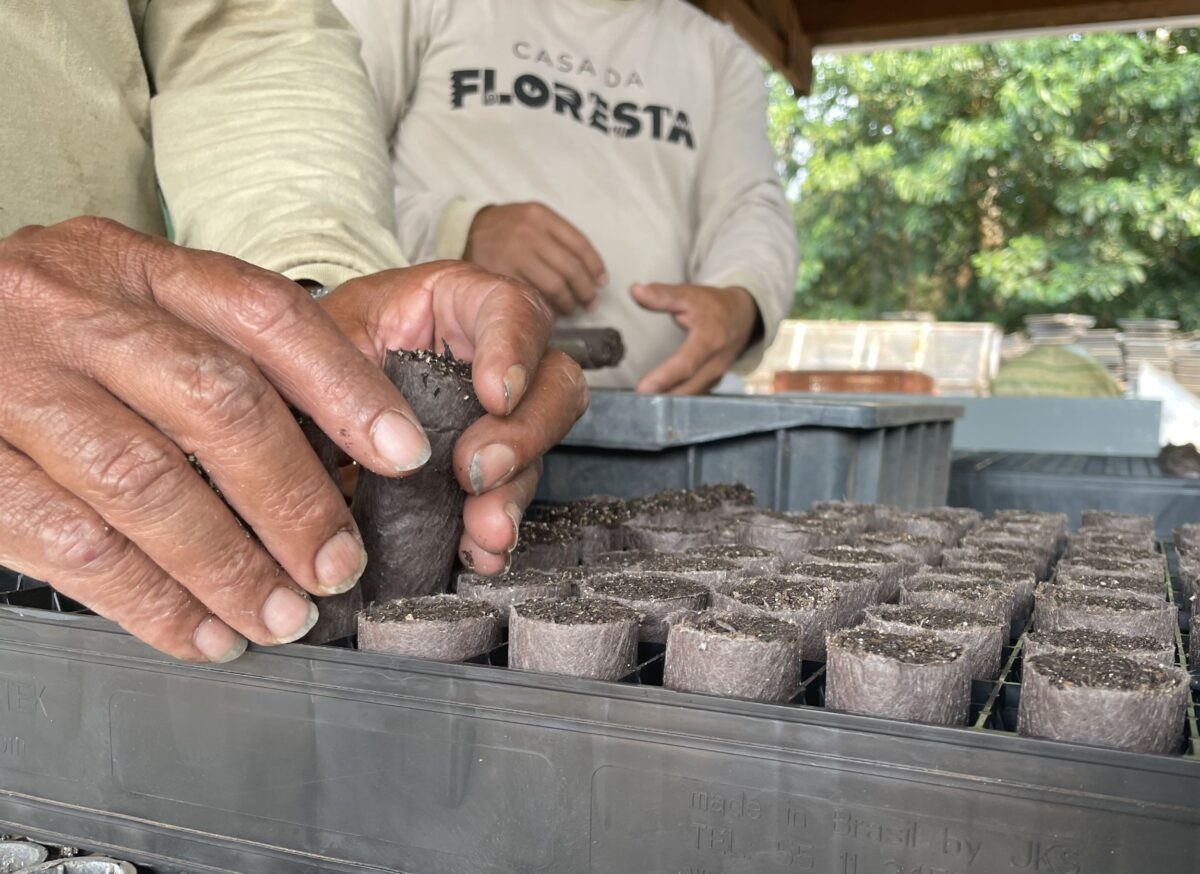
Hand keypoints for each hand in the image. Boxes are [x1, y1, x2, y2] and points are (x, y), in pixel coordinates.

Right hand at [0, 218, 440, 661]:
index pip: (263, 312)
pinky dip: (150, 601)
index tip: (404, 454)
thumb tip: (335, 450)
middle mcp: (70, 306)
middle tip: (338, 566)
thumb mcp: (119, 314)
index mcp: (130, 266)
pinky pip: (71, 542)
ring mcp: (7, 378)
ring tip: (282, 617)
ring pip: (146, 481)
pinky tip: (200, 635)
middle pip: (216, 400)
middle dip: (294, 497)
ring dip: (230, 565)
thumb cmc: (35, 341)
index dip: (345, 386)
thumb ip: (208, 355)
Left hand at [320, 261, 588, 574]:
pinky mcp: (484, 468)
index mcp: (457, 303)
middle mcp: (490, 356)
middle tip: (479, 472)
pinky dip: (495, 532)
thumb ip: (334, 373)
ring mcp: (494, 416)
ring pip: (537, 450)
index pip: (510, 309)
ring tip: (482, 530)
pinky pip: (508, 499)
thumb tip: (372, 439)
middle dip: (524, 434)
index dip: (514, 351)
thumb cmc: (310, 346)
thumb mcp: (316, 341)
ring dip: (513, 494)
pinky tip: (477, 551)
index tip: (496, 397)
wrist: (298, 395)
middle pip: (552, 382)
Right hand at [464, 202, 606, 315]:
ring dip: (569, 301)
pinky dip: (548, 305)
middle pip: (570, 268)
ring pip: (554, 285)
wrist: (468, 230)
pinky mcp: (501, 273)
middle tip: (590, 301)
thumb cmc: (509, 228)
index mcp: (541, 216)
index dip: (595, 267)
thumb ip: (560, 237)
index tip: (601, 282)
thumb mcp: (533, 218)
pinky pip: (533, 294)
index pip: (579, 244)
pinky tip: (553, 309)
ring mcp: (514, 254)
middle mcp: (528, 232)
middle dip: (585, 289)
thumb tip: (593, 272)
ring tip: (572, 308)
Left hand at [632, 282, 760, 394]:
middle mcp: (716, 363)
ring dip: (667, 402)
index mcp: (710, 339)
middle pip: (688, 387)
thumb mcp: (689, 295)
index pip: (686, 363)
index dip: (665, 377)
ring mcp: (717, 376)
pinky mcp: (713, 383)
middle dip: (662, 397)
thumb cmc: (714, 305)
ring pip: (691, 396)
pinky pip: (694, 397)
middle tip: (635, 401)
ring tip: (642, 405)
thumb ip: (662, 295)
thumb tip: (635, 290)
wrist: (743, 316)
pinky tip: (656, 401)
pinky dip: (676, 400)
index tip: (643, 388)